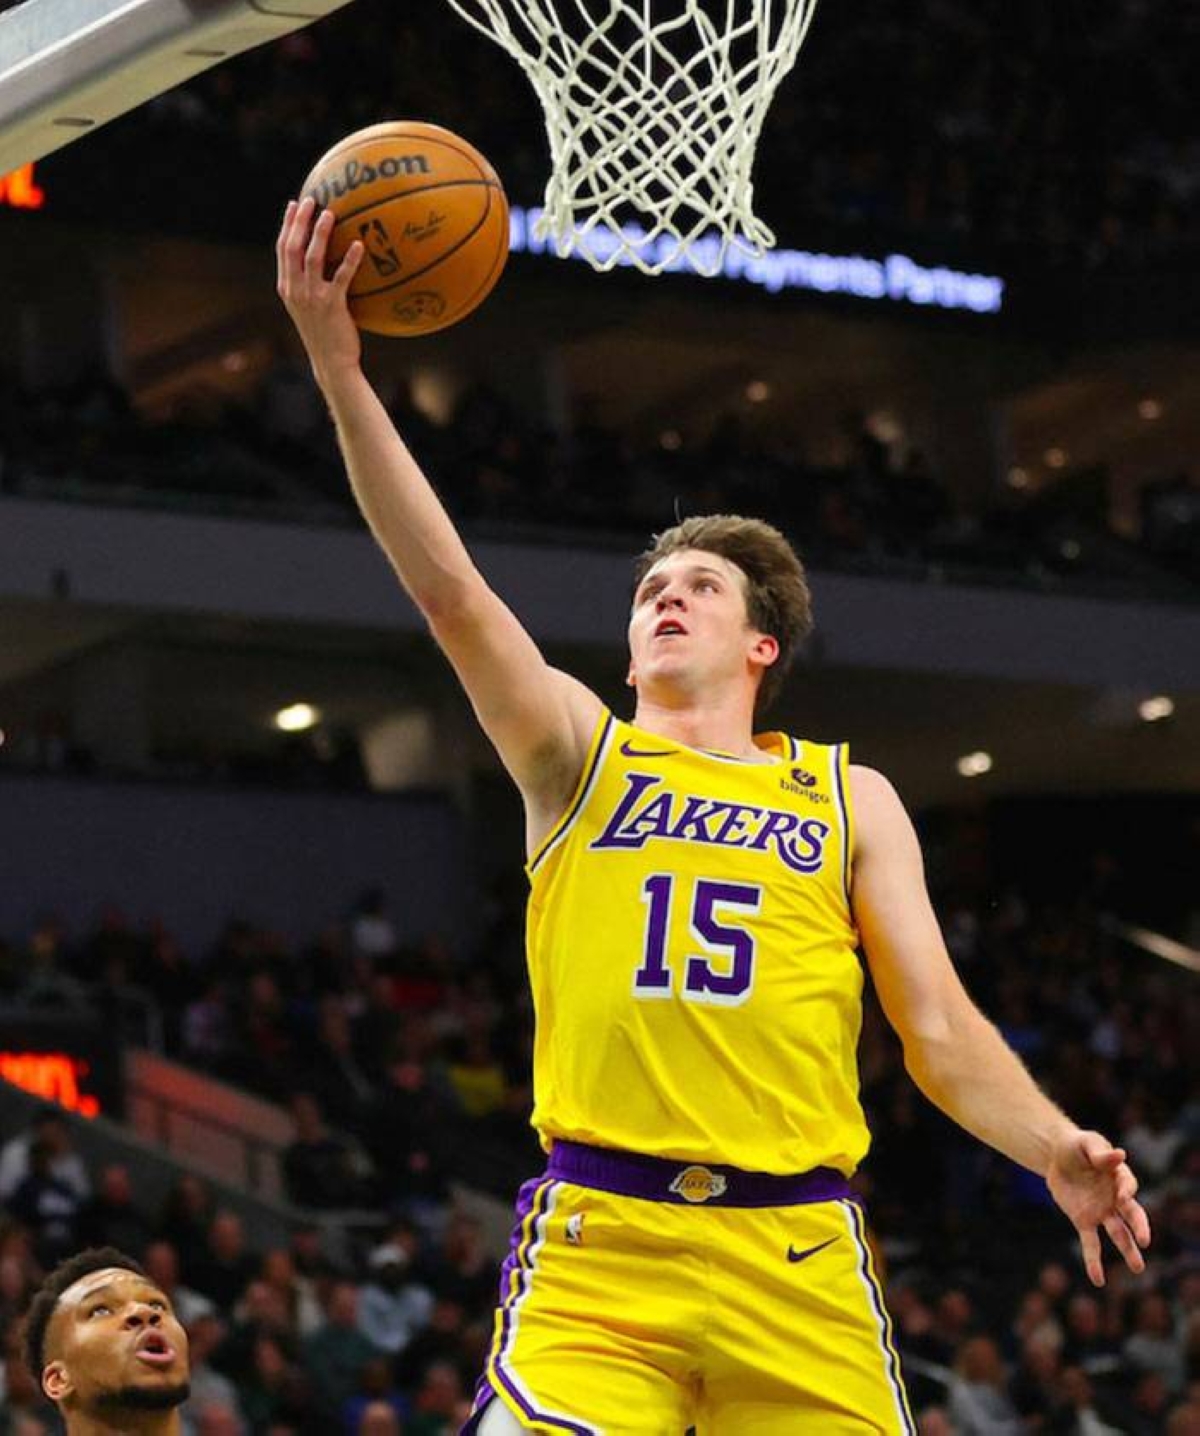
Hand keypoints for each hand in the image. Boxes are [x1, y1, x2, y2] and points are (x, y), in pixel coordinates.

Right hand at [275, 195, 363, 381]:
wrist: (331, 363)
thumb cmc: (326, 335)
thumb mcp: (310, 308)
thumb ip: (311, 285)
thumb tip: (327, 261)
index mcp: (287, 288)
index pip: (282, 250)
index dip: (287, 225)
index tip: (293, 205)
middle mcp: (295, 290)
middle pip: (292, 248)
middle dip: (299, 221)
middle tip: (310, 200)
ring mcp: (311, 298)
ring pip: (312, 258)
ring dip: (320, 233)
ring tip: (330, 214)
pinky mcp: (332, 306)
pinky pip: (341, 277)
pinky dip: (349, 259)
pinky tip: (358, 245)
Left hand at [1046, 1129, 1150, 1286]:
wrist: (1057, 1156)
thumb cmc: (1076, 1146)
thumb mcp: (1085, 1143)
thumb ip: (1100, 1153)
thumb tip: (1120, 1155)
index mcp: (1118, 1176)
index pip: (1129, 1185)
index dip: (1127, 1190)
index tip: (1123, 1195)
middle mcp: (1115, 1197)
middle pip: (1132, 1215)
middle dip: (1139, 1227)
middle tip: (1146, 1241)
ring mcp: (1101, 1211)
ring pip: (1118, 1234)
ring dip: (1128, 1250)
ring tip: (1139, 1268)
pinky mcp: (1084, 1221)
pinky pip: (1091, 1244)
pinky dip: (1094, 1261)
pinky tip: (1098, 1279)